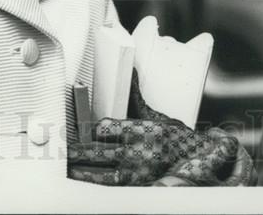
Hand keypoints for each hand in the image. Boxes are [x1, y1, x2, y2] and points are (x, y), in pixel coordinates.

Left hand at [67, 73, 254, 185]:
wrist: (204, 162)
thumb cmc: (179, 138)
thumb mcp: (158, 116)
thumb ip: (137, 98)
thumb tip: (129, 73)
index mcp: (141, 129)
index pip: (105, 127)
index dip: (90, 129)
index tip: (80, 128)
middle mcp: (138, 151)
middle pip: (97, 151)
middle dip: (76, 151)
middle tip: (59, 150)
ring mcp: (137, 172)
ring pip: (100, 174)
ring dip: (81, 171)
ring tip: (65, 169)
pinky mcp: (139, 187)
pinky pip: (111, 189)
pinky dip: (95, 185)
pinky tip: (82, 184)